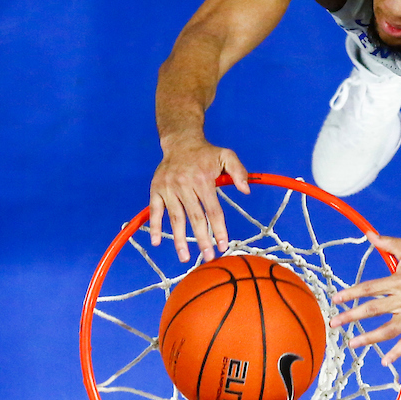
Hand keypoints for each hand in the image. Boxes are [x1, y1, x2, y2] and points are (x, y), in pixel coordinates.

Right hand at [149, 140, 249, 262]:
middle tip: (208, 257)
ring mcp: (169, 188)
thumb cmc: (205, 153)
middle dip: (202, 239)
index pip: (213, 210)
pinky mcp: (156, 189)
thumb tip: (246, 190)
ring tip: (184, 258)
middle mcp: (185, 184)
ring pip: (175, 217)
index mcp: (203, 179)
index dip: (218, 229)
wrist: (180, 141)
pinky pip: (154, 210)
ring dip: (179, 239)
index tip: (223, 245)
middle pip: (195, 217)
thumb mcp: (226, 155)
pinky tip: (157, 242)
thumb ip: (238, 171)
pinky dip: (155, 226)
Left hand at [330, 233, 400, 363]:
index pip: (370, 288)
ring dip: (369, 338)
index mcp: (400, 280)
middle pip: (374, 309)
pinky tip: (384, 361)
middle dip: (352, 317)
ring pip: (389, 329)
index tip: (335, 299)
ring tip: (352, 344)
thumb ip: (387, 242)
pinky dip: (397, 352)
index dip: (351, 294)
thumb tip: (368, 234)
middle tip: (334, 323)